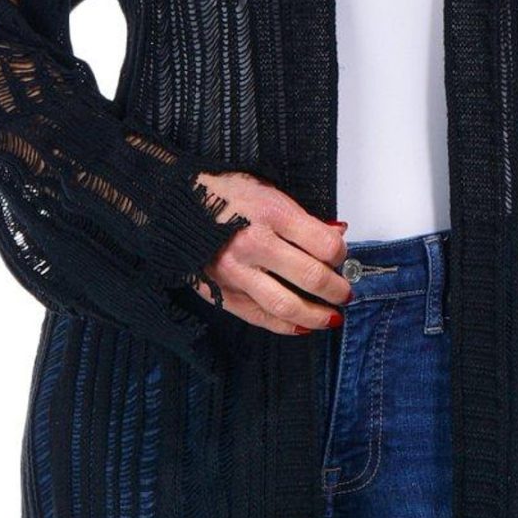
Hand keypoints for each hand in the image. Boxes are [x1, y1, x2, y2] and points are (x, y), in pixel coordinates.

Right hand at [192, 170, 352, 334]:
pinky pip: (260, 317)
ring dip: (317, 315)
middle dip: (337, 290)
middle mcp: (253, 244)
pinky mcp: (222, 292)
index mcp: (270, 213)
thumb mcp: (267, 192)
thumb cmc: (223, 195)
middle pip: (312, 277)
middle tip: (345, 293)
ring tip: (332, 317)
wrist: (173, 205)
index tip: (341, 257)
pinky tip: (304, 326)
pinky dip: (286, 325)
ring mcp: (236, 272)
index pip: (324, 244)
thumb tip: (337, 234)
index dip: (341, 255)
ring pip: (287, 305)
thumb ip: (303, 218)